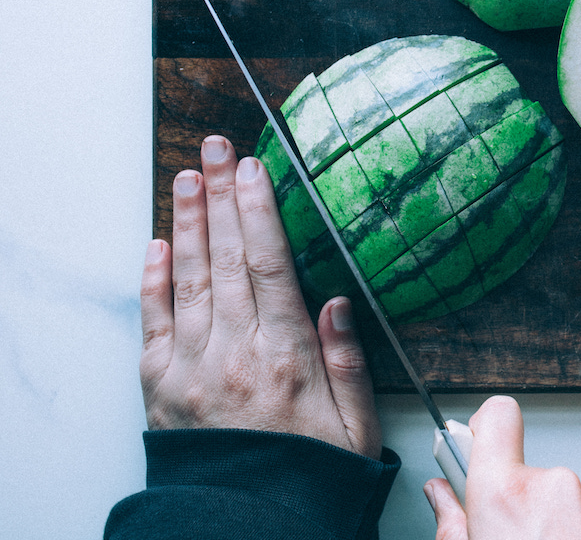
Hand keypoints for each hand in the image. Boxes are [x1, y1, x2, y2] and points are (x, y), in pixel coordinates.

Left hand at [139, 135, 381, 458]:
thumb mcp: (356, 426)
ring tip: (189, 177)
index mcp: (285, 356)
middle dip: (223, 196)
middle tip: (218, 149)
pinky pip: (153, 321)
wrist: (247, 526)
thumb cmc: (309, 476)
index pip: (269, 265)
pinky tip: (158, 243)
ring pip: (188, 277)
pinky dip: (153, 278)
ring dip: (188, 221)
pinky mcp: (160, 386)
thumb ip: (348, 361)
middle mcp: (233, 352)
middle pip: (226, 257)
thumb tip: (338, 300)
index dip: (261, 211)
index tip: (257, 169)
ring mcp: (190, 367)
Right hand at [424, 396, 580, 539]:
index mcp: (509, 496)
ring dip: (570, 529)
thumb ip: (453, 523)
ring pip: (576, 502)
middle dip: (530, 510)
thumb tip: (442, 496)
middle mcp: (560, 489)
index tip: (480, 440)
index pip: (496, 417)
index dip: (486, 428)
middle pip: (535, 478)